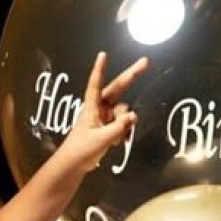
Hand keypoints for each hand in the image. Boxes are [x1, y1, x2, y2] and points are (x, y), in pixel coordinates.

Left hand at [63, 51, 148, 170]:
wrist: (73, 165)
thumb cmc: (81, 150)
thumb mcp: (101, 139)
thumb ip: (118, 127)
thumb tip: (134, 116)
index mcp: (91, 107)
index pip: (96, 84)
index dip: (100, 70)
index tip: (103, 55)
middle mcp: (99, 109)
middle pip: (117, 89)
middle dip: (131, 77)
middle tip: (147, 62)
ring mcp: (104, 117)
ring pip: (123, 112)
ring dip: (124, 124)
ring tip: (115, 140)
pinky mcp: (107, 127)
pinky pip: (122, 124)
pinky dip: (123, 132)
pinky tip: (118, 144)